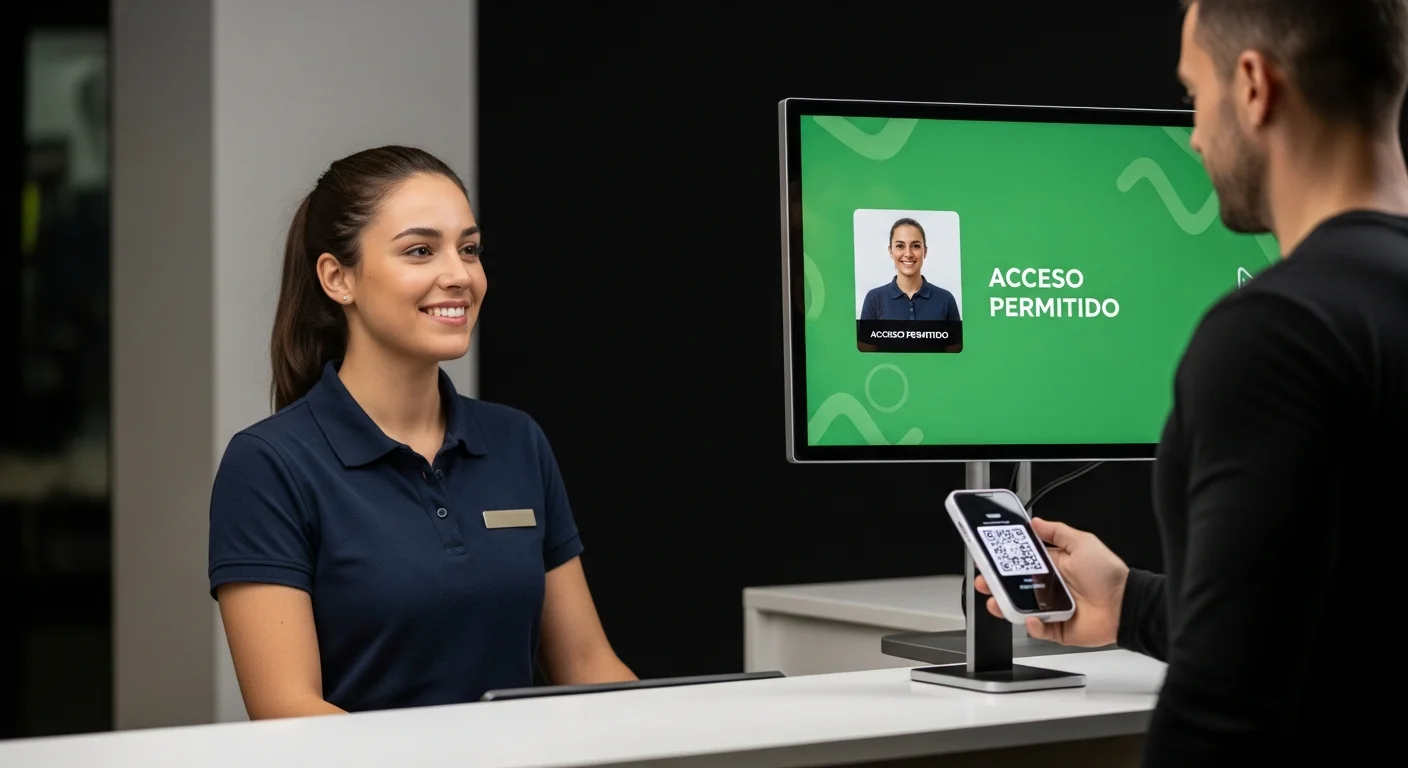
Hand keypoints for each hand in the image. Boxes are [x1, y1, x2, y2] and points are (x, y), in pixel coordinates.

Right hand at [973, 517, 1128, 646]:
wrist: (1125, 605)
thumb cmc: (1108, 574)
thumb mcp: (1082, 543)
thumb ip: (1057, 531)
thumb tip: (1035, 521)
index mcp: (1052, 566)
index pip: (1021, 562)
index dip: (1004, 560)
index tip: (990, 556)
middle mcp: (1049, 588)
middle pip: (1014, 586)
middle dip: (996, 583)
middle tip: (984, 580)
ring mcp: (1051, 609)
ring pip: (1020, 608)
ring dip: (1005, 606)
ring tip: (996, 602)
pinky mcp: (1057, 628)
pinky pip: (1037, 629)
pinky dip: (1031, 626)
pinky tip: (1031, 618)